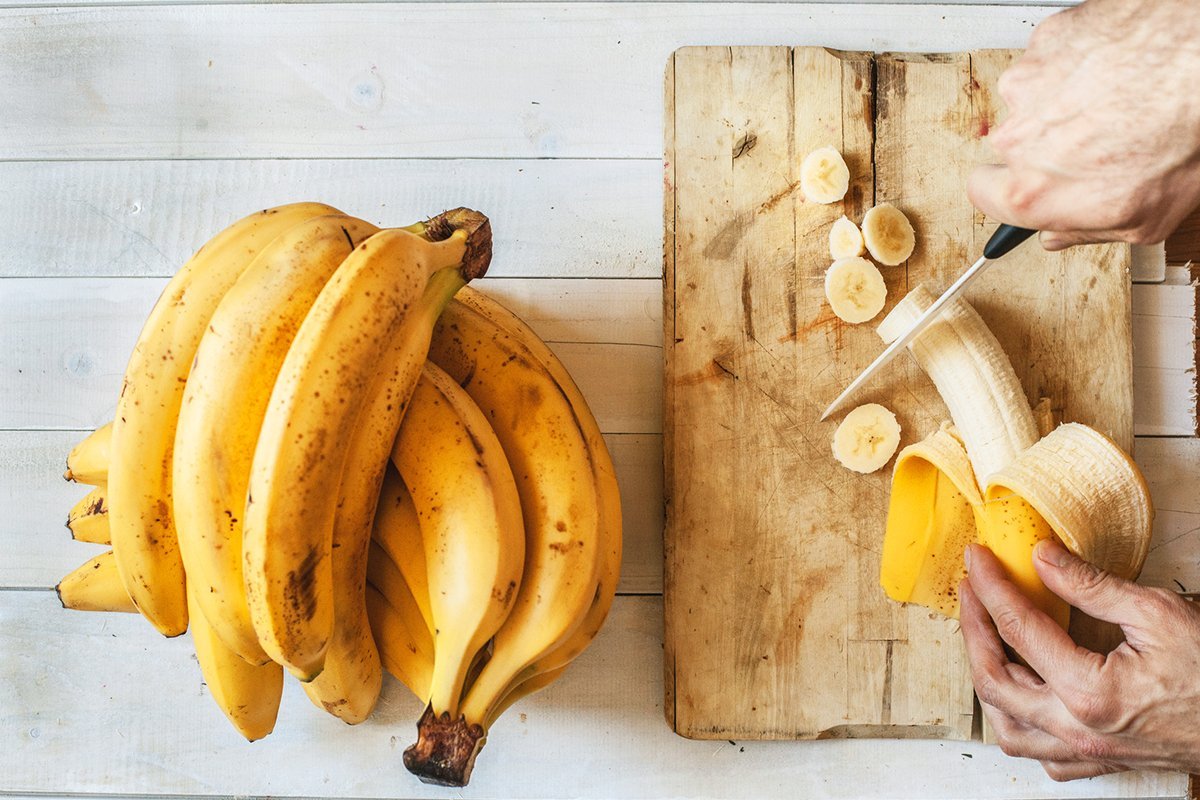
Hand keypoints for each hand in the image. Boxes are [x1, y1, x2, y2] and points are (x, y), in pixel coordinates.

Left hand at [959, 539, 1199, 779]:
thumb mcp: (1157, 613)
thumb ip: (1090, 586)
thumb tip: (1041, 556)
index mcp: (1091, 693)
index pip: (1018, 629)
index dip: (991, 586)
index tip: (978, 559)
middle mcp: (1079, 730)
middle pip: (993, 679)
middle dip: (973, 627)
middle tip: (971, 590)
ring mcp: (1087, 753)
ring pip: (1006, 725)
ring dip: (986, 679)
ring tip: (985, 636)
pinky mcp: (1099, 763)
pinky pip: (1038, 751)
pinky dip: (1017, 720)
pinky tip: (1020, 690)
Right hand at [967, 0, 1199, 249]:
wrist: (1199, 60)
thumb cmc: (1182, 133)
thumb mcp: (1145, 219)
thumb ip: (1087, 232)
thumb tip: (1060, 233)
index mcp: (1031, 191)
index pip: (983, 195)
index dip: (1008, 190)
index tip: (1027, 185)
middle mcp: (1018, 138)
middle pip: (1010, 146)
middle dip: (1042, 145)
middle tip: (1092, 141)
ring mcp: (1029, 84)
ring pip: (1030, 100)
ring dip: (1060, 103)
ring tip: (1112, 102)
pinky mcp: (1047, 41)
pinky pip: (1050, 59)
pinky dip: (1076, 65)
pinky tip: (1113, 71)